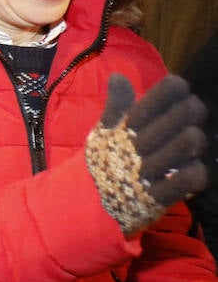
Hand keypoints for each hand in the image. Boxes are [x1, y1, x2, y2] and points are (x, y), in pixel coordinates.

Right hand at [86, 74, 207, 234]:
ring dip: (194, 141)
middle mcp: (137, 145)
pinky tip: (186, 171)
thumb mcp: (104, 132)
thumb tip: (117, 76)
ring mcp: (148, 170)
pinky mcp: (158, 197)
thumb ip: (116, 104)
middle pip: (184, 115)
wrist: (87, 205)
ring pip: (189, 142)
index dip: (174, 89)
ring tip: (187, 144)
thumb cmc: (104, 162)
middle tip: (188, 116)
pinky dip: (194, 172)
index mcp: (124, 126)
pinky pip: (190, 178)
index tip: (177, 91)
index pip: (160, 95)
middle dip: (191, 111)